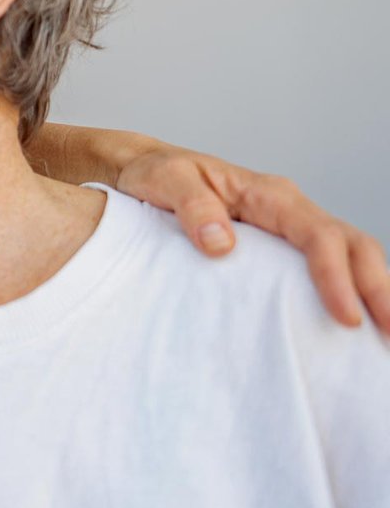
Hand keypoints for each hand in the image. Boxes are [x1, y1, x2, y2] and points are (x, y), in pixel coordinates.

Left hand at [117, 144, 389, 332]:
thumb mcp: (164, 180)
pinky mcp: (279, 249)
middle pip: (353, 246)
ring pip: (350, 257)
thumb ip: (191, 206)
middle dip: (379, 289)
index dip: (336, 276)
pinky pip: (325, 268)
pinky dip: (348, 292)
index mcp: (268, 195)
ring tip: (384, 338)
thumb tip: (221, 244)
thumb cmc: (155, 173)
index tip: (346, 317)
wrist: (142, 169)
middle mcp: (288, 210)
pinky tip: (353, 326)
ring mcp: (288, 230)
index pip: (319, 235)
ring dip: (373, 293)